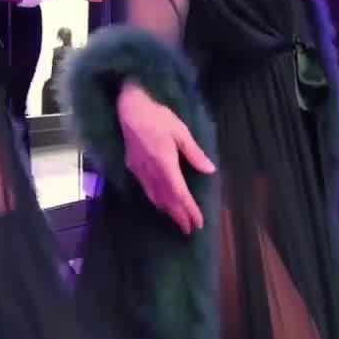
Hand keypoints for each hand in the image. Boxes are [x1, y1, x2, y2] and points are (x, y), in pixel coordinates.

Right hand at [115, 82, 212, 233]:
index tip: (198, 222)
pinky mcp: (133, 166)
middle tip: (188, 230)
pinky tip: (161, 203)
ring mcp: (140, 169)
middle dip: (178, 215)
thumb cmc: (157, 116)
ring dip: (167, 210)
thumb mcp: (181, 131)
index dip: (189, 209)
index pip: (179, 192)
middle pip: (166, 199)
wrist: (129, 108)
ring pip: (154, 196)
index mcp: (164, 162)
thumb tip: (209, 170)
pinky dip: (156, 200)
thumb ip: (194, 153)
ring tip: (177, 220)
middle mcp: (150, 170)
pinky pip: (146, 189)